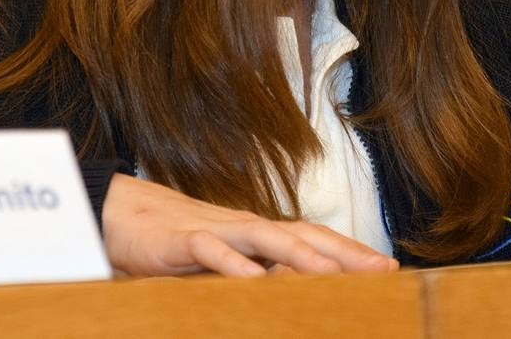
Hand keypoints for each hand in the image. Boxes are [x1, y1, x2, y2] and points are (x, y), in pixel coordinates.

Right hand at [101, 173, 398, 276]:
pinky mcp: (182, 241)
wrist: (122, 215)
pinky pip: (211, 252)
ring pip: (267, 238)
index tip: (388, 267)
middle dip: (345, 252)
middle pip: (303, 235)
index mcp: (258, 234)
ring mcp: (217, 231)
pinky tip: (255, 280)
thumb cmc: (176, 244)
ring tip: (334, 276)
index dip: (350, 252)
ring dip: (303, 256)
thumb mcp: (222, 264)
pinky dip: (234, 264)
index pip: (313, 240)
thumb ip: (255, 275)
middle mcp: (246, 228)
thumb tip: (289, 294)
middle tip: (383, 270)